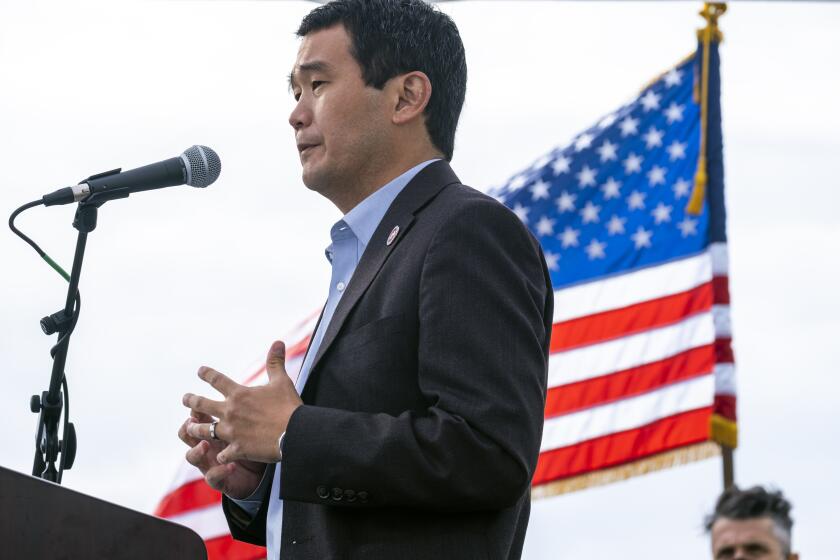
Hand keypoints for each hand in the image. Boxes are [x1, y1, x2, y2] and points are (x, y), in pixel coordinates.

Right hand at [178, 412, 265, 498]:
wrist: (258, 476)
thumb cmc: (251, 445)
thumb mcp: (246, 427)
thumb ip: (244, 410)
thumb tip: (249, 387)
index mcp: (212, 431)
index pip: (198, 418)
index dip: (196, 411)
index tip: (198, 404)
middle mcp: (207, 447)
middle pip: (187, 434)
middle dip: (187, 427)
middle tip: (192, 422)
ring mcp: (209, 463)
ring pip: (191, 456)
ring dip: (197, 450)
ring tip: (206, 444)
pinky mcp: (218, 480)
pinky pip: (213, 476)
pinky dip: (221, 470)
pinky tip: (231, 465)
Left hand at [182, 340, 302, 464]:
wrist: (295, 432)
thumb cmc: (288, 406)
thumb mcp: (282, 381)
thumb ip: (275, 362)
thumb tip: (278, 341)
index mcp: (239, 394)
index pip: (218, 380)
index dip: (207, 374)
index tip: (200, 371)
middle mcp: (230, 412)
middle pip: (202, 405)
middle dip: (191, 401)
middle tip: (185, 399)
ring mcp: (231, 432)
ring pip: (204, 430)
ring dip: (196, 428)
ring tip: (189, 427)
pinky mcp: (237, 449)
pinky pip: (222, 454)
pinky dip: (219, 456)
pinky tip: (217, 457)